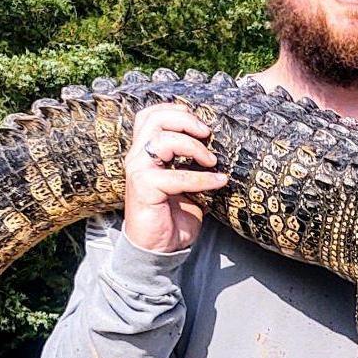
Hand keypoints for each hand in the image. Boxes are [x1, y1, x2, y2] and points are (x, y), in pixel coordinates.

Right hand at [123, 102, 226, 253]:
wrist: (159, 247)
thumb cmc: (172, 214)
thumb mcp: (185, 182)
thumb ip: (192, 162)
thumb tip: (220, 148)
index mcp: (145, 151)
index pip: (150, 115)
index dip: (175, 110)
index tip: (200, 123)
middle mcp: (137, 156)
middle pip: (154, 119)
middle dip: (186, 121)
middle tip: (208, 134)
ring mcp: (138, 170)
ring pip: (163, 140)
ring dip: (194, 147)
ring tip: (212, 161)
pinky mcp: (144, 187)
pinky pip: (177, 176)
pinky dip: (202, 178)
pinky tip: (218, 181)